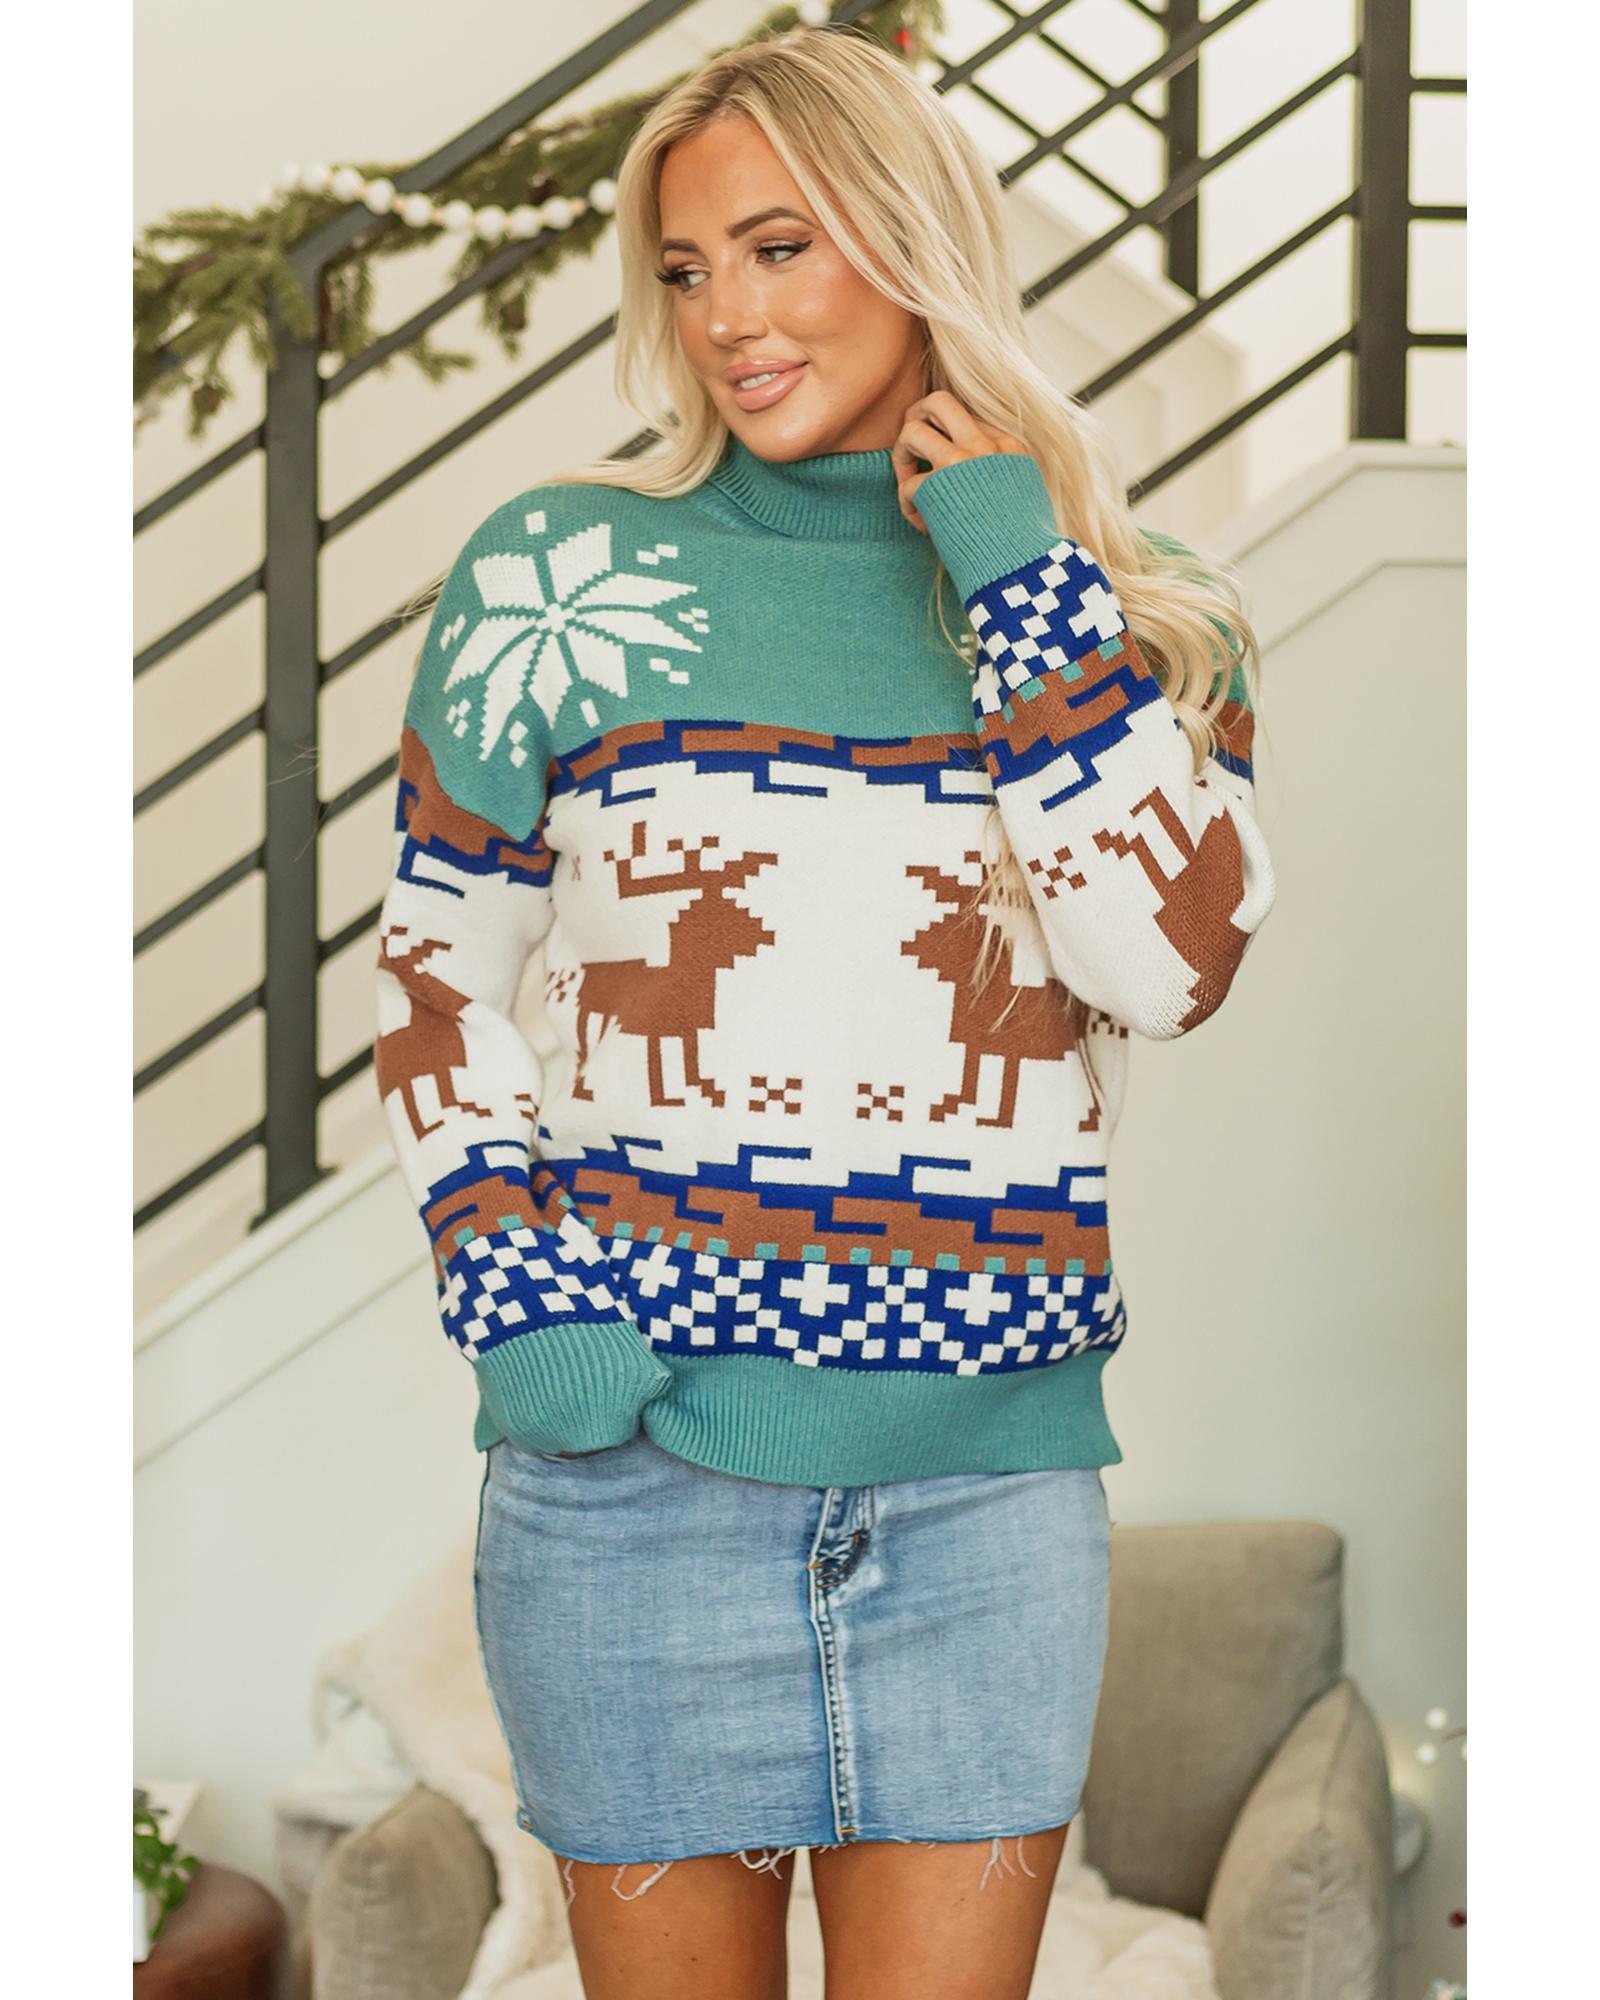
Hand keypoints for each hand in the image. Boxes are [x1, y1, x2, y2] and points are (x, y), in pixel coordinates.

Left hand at [890, 390, 1033, 533]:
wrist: (1023, 570)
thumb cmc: (1024, 545)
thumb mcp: (1023, 495)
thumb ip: (1000, 474)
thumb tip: (967, 474)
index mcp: (1009, 445)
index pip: (968, 417)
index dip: (951, 440)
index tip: (951, 475)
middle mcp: (985, 445)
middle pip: (939, 401)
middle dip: (916, 417)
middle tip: (912, 446)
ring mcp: (961, 462)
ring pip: (911, 430)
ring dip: (901, 458)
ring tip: (909, 486)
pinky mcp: (939, 487)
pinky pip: (907, 484)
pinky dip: (908, 506)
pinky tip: (924, 526)